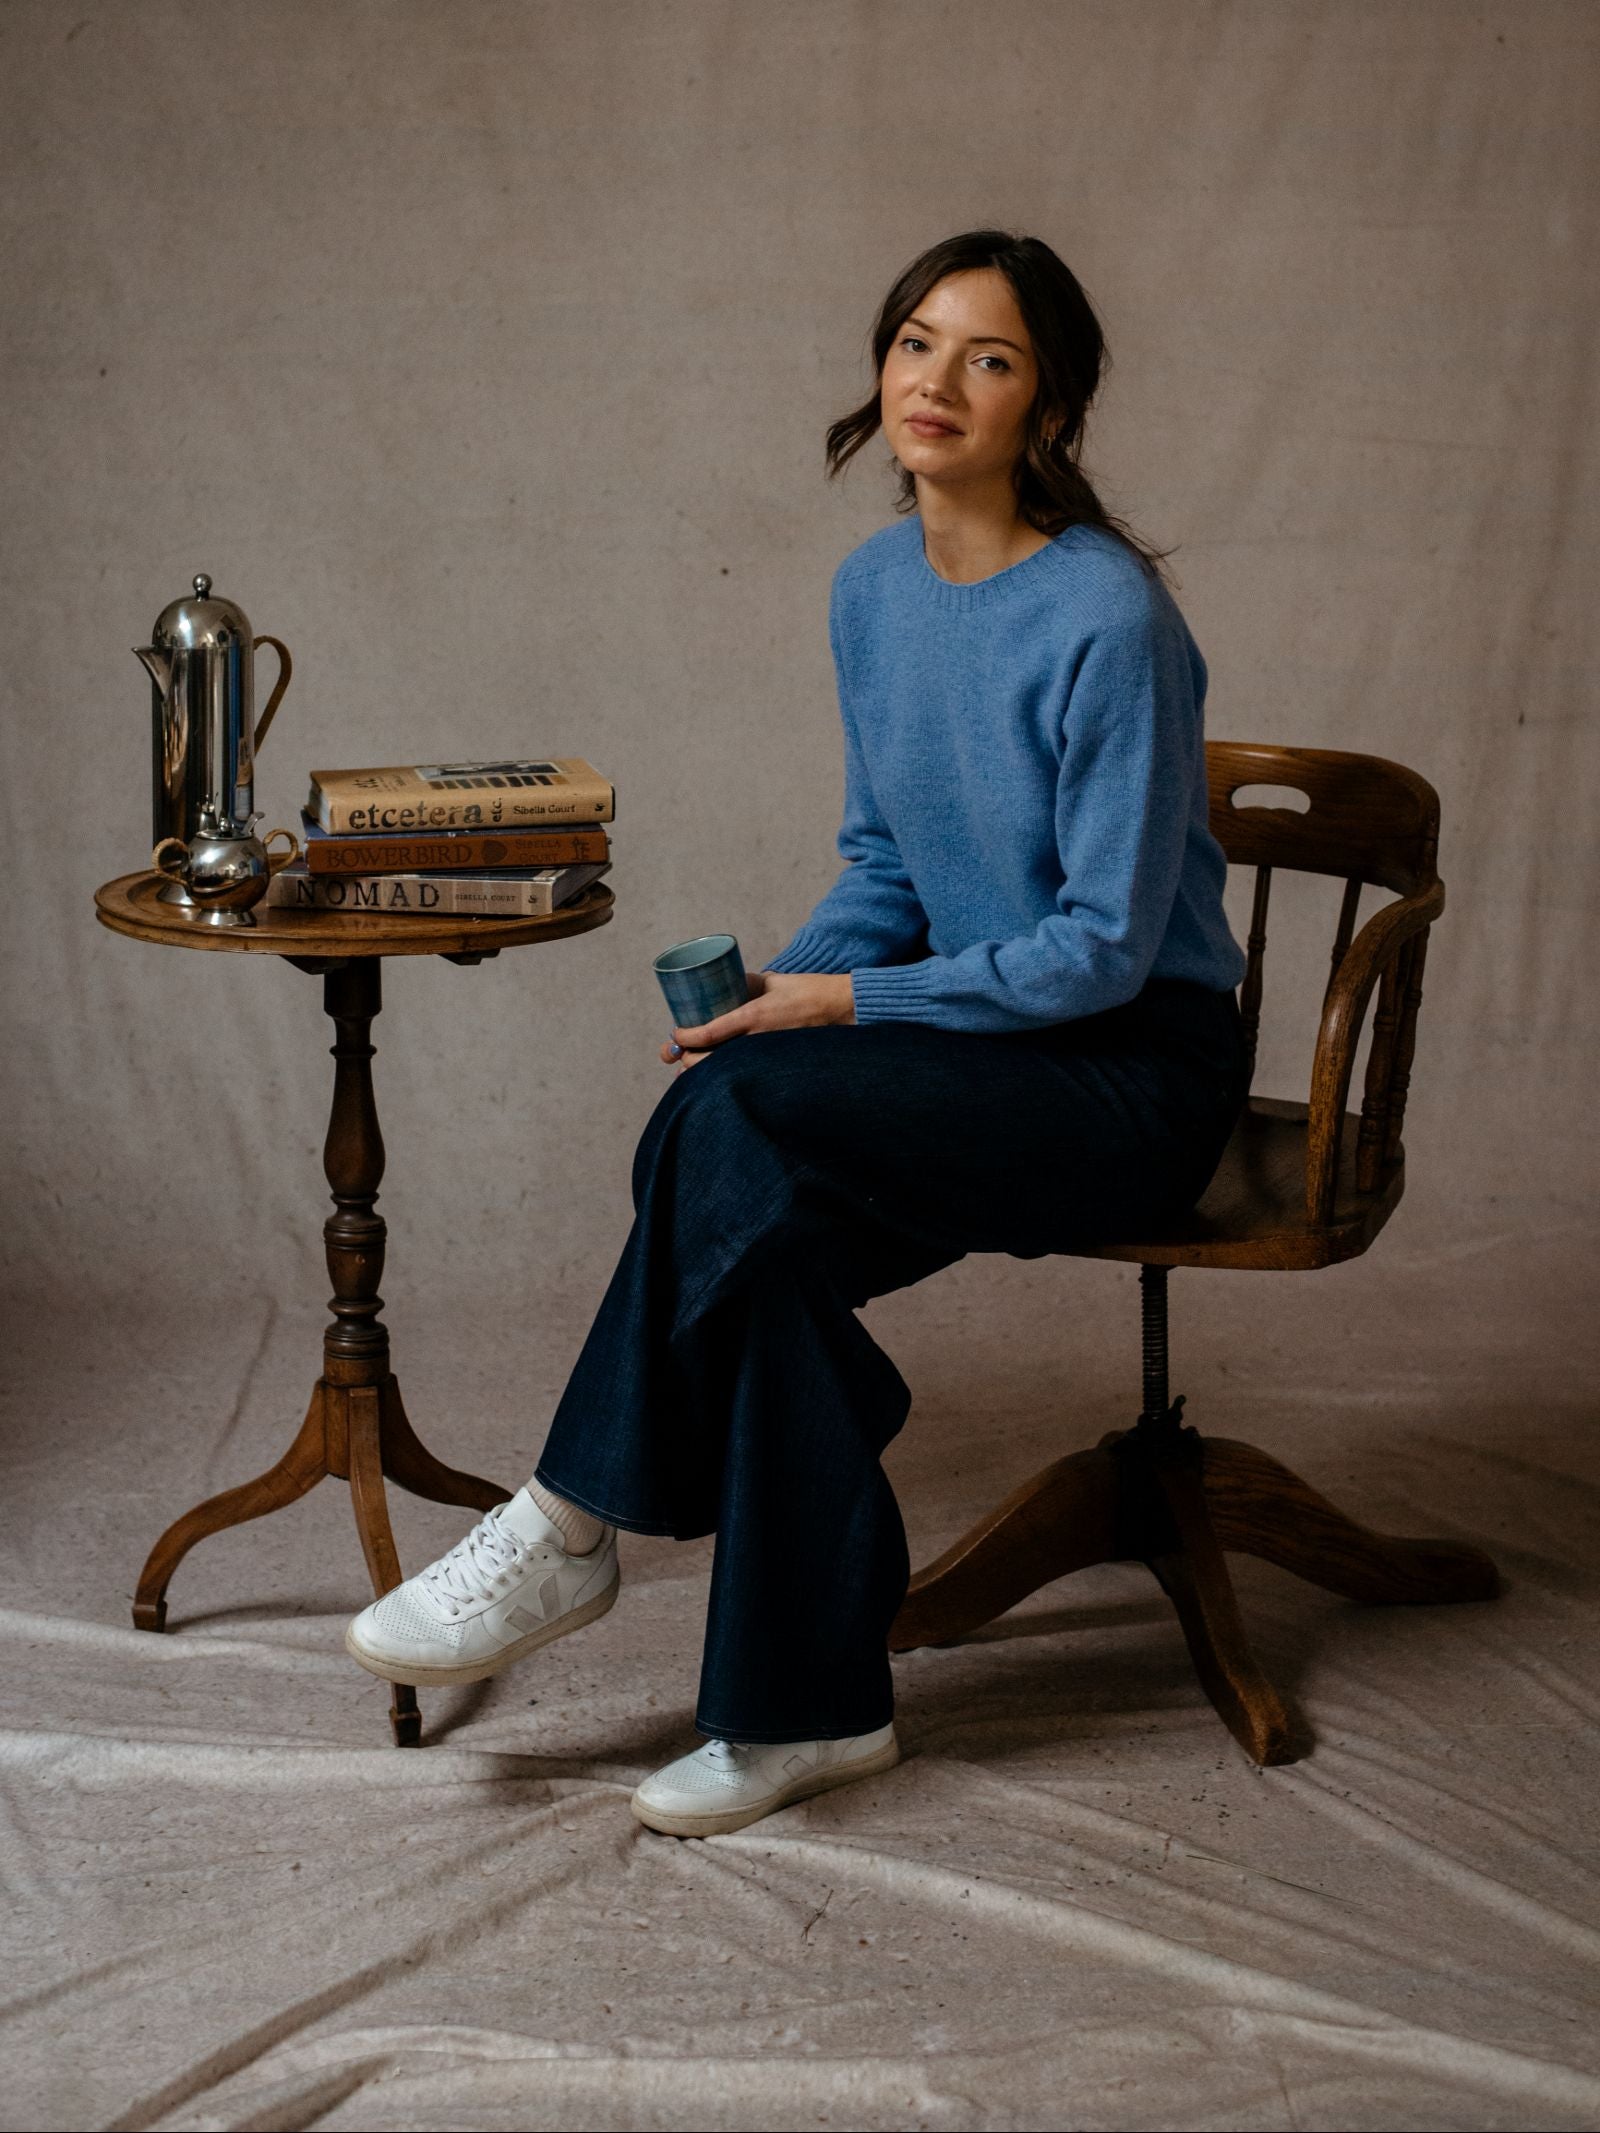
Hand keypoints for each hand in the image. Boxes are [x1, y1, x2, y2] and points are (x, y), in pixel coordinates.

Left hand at [658, 971, 854, 1071]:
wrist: (843, 1011)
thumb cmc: (808, 992)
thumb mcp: (771, 981)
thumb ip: (744, 984)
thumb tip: (721, 985)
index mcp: (752, 1017)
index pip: (705, 1034)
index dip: (682, 1037)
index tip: (676, 1033)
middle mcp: (755, 1043)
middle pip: (704, 1063)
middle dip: (685, 1058)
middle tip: (680, 1050)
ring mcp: (764, 1058)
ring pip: (719, 1076)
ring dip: (701, 1071)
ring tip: (695, 1062)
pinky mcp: (773, 1067)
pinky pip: (740, 1076)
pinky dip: (723, 1077)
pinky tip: (716, 1074)